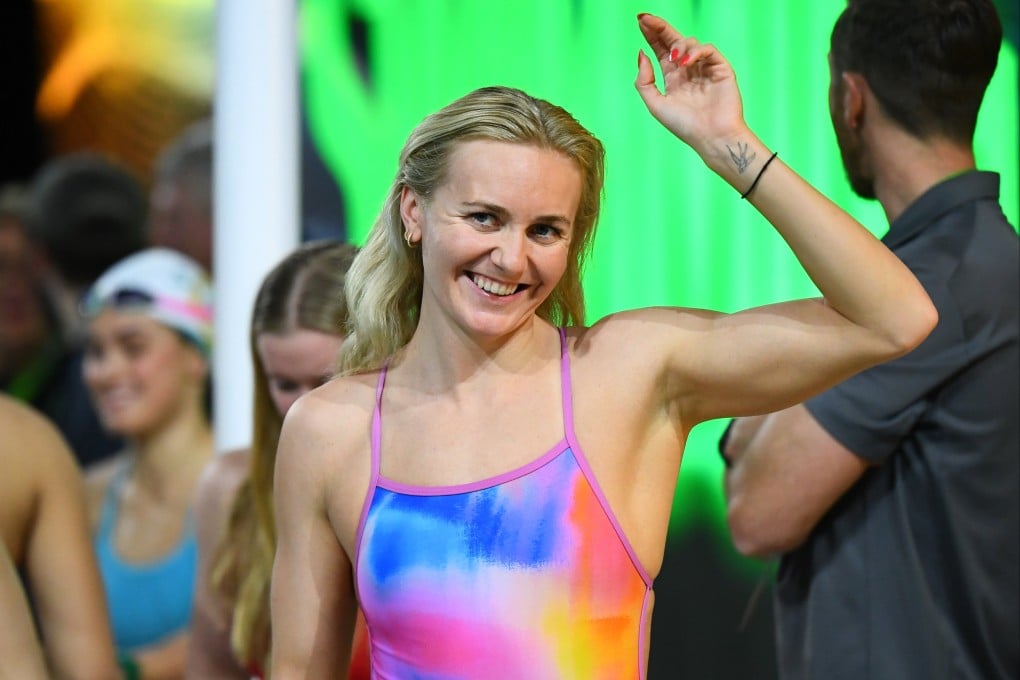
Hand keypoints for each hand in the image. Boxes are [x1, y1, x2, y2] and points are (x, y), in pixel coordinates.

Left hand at [634, 13, 746, 153]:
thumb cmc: (684, 126)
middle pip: (673, 41)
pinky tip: (687, 62)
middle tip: (646, 18)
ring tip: (675, 59)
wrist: (711, 137)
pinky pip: (708, 50)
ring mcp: (704, 69)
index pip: (661, 50)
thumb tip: (641, 53)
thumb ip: (644, 81)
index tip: (640, 21)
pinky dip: (696, 51)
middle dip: (659, 28)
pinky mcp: (720, 68)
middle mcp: (688, 71)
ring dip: (679, 45)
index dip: (651, 35)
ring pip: (690, 43)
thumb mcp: (655, 105)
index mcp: (673, 79)